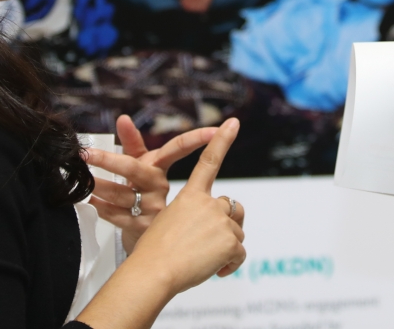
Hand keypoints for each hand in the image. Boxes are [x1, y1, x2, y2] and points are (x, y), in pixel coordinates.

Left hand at [86, 115, 216, 252]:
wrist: (149, 238)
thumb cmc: (143, 192)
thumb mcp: (141, 165)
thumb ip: (131, 142)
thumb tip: (123, 118)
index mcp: (160, 170)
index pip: (178, 148)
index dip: (196, 138)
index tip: (213, 131)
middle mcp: (159, 188)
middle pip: (134, 169)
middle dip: (109, 160)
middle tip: (87, 154)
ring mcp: (152, 210)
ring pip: (122, 194)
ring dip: (100, 186)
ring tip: (84, 179)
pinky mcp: (141, 229)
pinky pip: (117, 216)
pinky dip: (102, 207)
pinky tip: (92, 200)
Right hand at [125, 119, 246, 293]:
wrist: (154, 271)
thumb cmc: (154, 252)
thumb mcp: (168, 223)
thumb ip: (191, 218)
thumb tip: (206, 230)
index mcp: (190, 195)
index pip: (209, 162)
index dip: (222, 141)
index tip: (232, 123)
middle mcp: (208, 203)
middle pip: (232, 208)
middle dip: (228, 225)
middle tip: (210, 243)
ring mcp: (220, 220)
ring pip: (237, 234)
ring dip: (225, 248)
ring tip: (203, 260)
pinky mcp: (229, 240)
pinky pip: (239, 254)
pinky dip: (230, 264)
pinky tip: (215, 270)